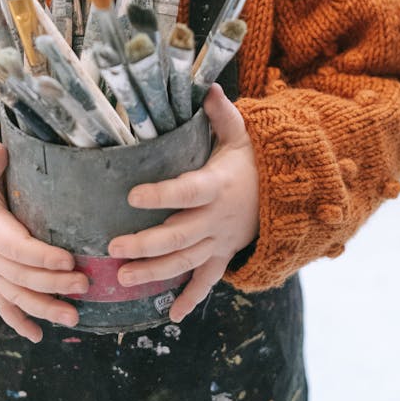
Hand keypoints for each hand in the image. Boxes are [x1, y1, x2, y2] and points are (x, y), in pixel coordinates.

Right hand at [0, 142, 88, 341]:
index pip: (17, 247)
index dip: (41, 256)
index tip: (68, 260)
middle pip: (23, 275)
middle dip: (54, 283)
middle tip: (85, 284)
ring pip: (16, 296)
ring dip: (44, 309)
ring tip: (74, 317)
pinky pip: (3, 304)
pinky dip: (19, 321)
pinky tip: (39, 336)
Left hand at [107, 84, 259, 322]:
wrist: (286, 195)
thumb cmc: (252, 160)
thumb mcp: (241, 134)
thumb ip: (222, 113)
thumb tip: (208, 86)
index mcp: (217, 185)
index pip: (186, 191)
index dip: (161, 194)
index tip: (132, 194)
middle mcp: (216, 218)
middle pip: (178, 236)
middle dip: (145, 245)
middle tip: (113, 248)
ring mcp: (219, 241)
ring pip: (185, 262)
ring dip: (154, 273)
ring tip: (123, 278)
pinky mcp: (223, 255)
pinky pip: (207, 281)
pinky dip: (191, 298)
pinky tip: (170, 314)